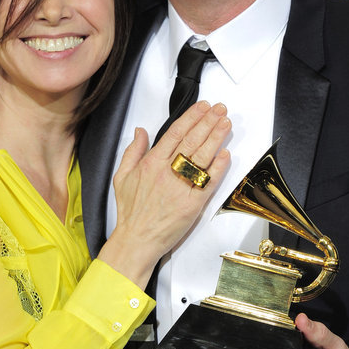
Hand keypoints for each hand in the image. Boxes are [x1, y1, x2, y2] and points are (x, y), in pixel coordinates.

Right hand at [98, 101, 230, 287]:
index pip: (175, 133)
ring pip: (202, 157)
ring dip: (216, 138)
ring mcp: (181, 188)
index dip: (192, 117)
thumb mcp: (122, 176)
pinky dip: (218, 168)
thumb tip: (140, 131)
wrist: (136, 241)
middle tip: (220, 109)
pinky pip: (208, 182)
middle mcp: (166, 173)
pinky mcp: (192, 205)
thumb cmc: (130, 213)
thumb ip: (132, 151)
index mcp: (151, 164)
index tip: (203, 107)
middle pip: (192, 140)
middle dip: (208, 121)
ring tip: (226, 123)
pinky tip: (225, 155)